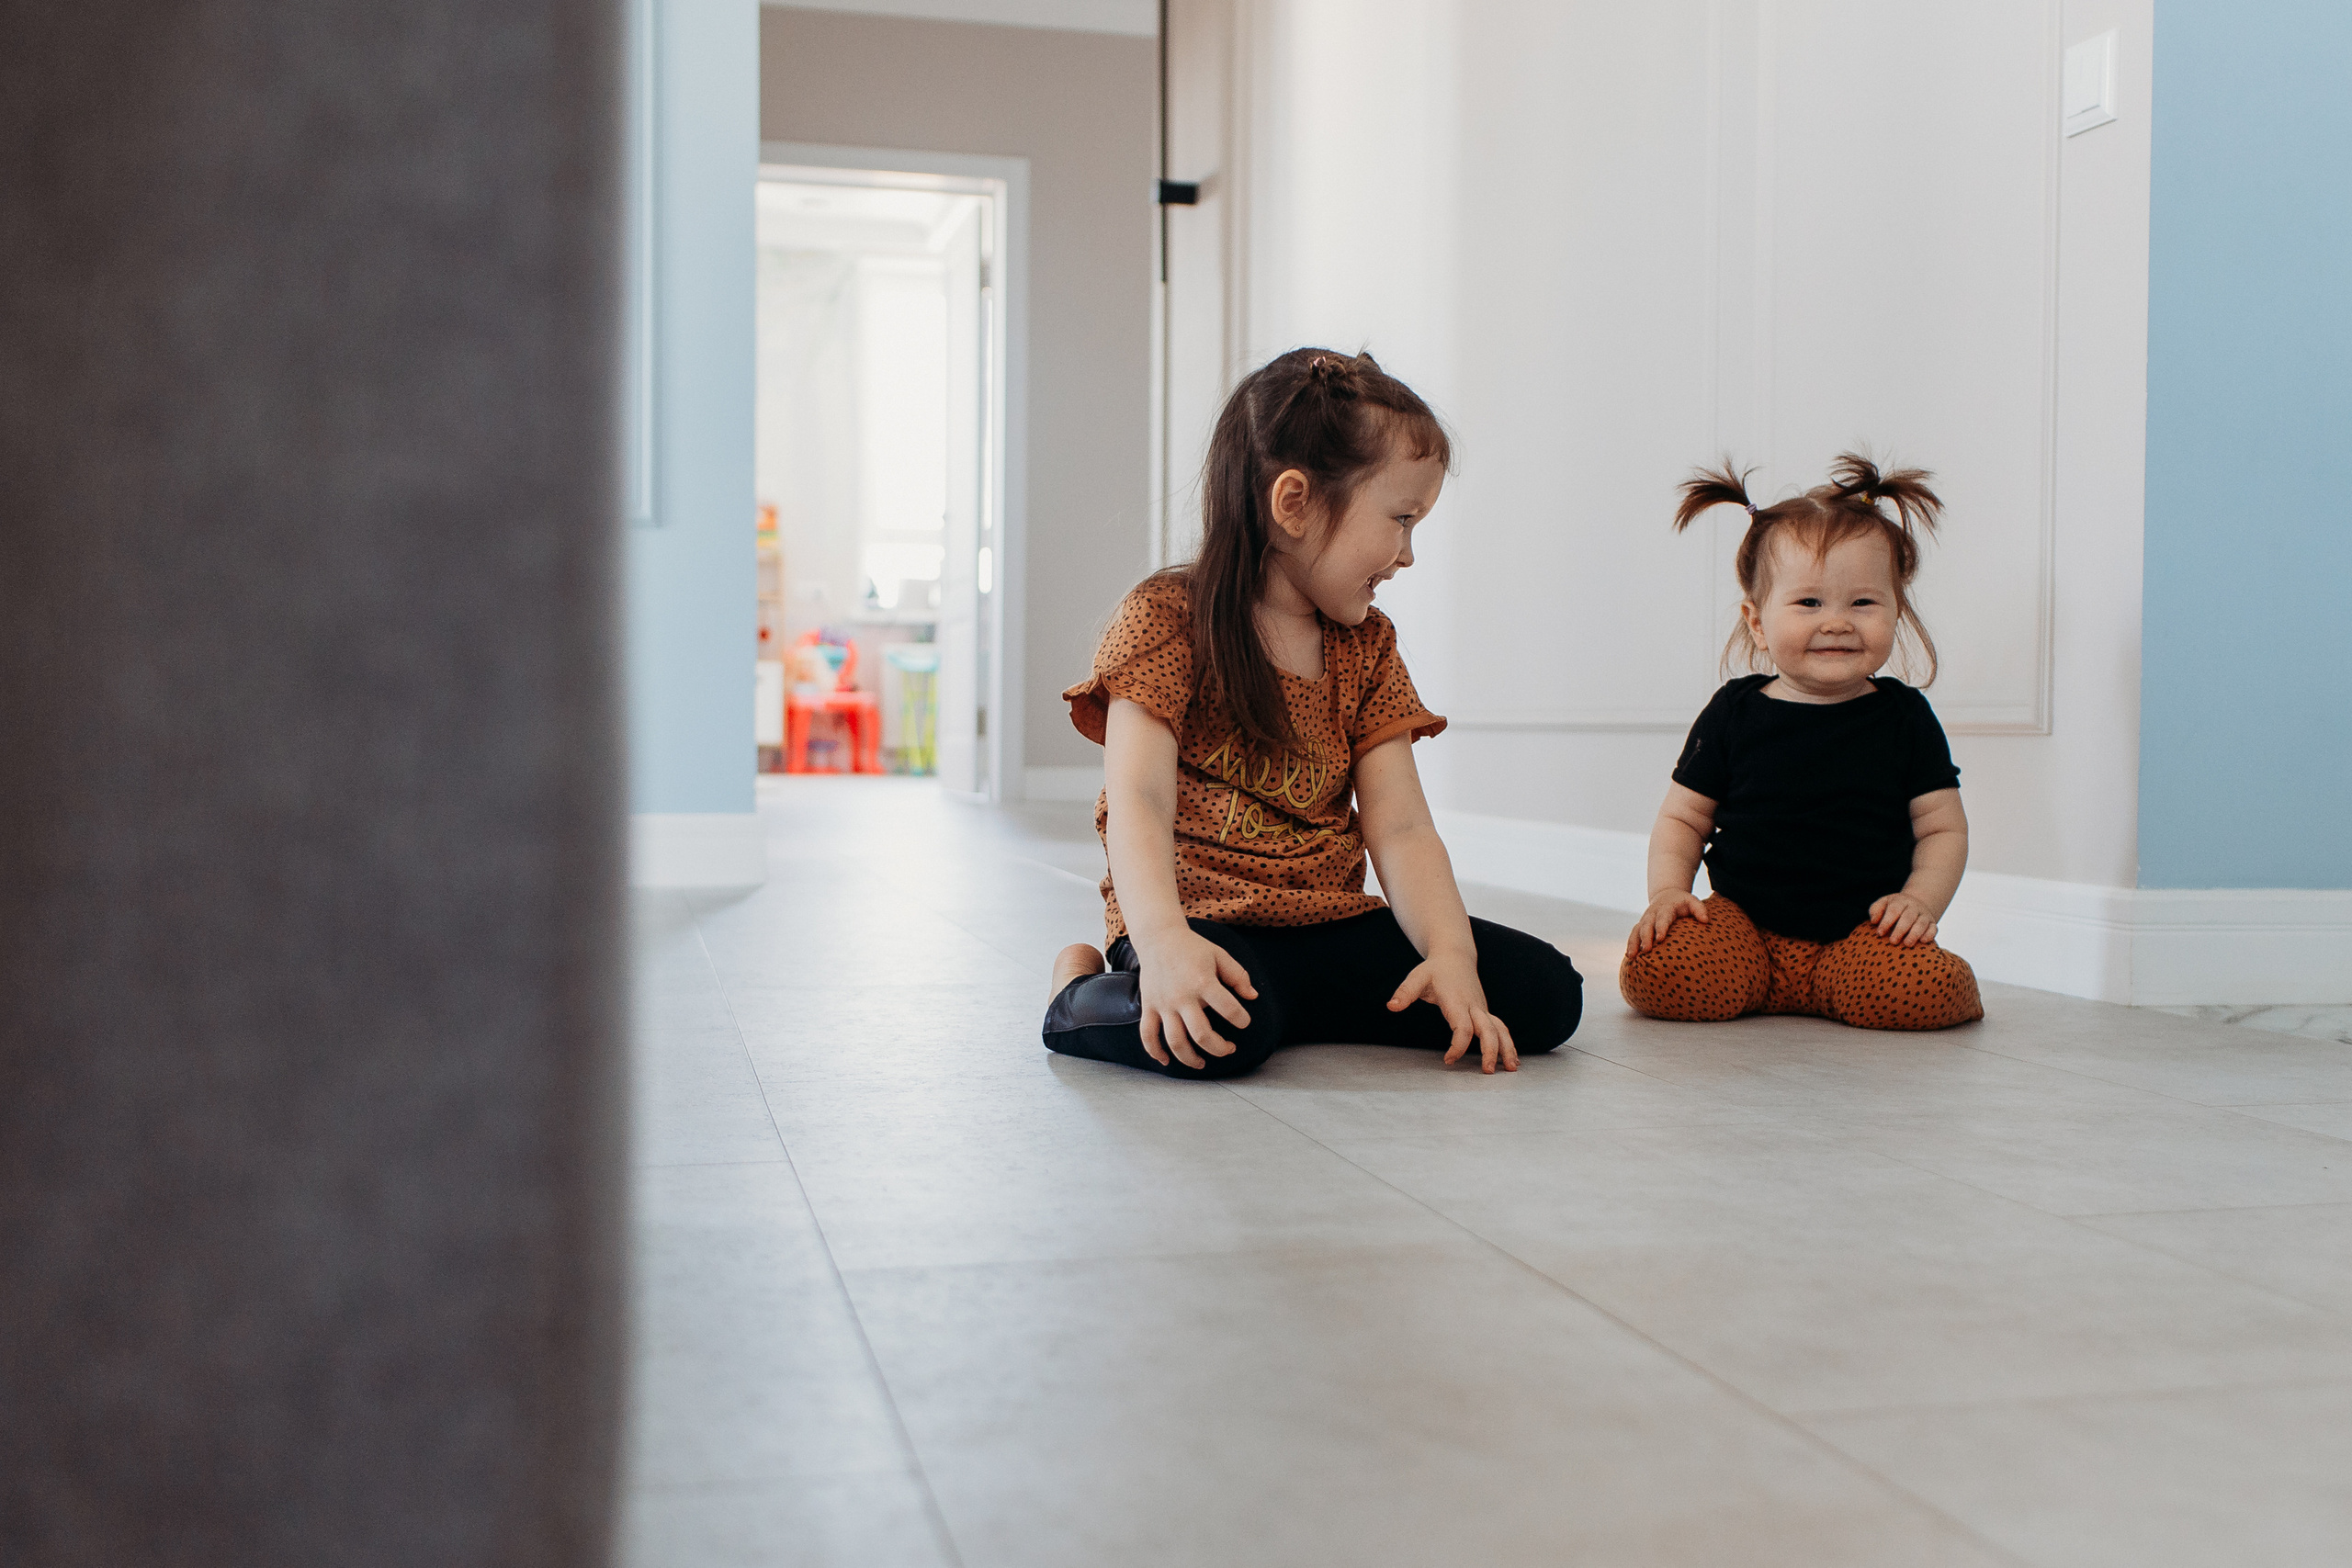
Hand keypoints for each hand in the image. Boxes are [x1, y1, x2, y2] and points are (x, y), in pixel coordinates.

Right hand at [1132, 926, 1257, 1068]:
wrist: (1158, 938)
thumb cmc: (1192, 948)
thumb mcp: (1220, 955)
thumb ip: (1238, 976)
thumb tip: (1253, 997)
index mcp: (1202, 981)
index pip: (1228, 1009)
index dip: (1241, 1020)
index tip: (1244, 1023)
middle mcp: (1182, 996)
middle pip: (1201, 1034)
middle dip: (1219, 1048)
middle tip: (1229, 1049)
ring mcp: (1163, 1003)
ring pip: (1175, 1041)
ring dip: (1189, 1058)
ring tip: (1201, 1064)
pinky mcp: (1148, 1006)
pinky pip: (1148, 1034)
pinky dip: (1154, 1051)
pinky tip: (1165, 1061)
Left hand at [1388, 948, 1517, 1073]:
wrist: (1455, 956)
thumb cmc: (1435, 969)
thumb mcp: (1417, 977)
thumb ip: (1405, 992)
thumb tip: (1391, 1006)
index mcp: (1457, 1001)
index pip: (1463, 1027)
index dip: (1458, 1046)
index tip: (1448, 1060)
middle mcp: (1474, 1006)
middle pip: (1488, 1030)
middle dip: (1490, 1051)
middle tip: (1486, 1072)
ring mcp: (1482, 1009)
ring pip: (1500, 1029)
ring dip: (1507, 1048)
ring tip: (1511, 1069)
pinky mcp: (1485, 1012)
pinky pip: (1500, 1028)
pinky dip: (1507, 1043)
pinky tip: (1510, 1059)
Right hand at [1626, 891, 1706, 955]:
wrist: (1666, 895)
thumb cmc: (1682, 902)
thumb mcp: (1693, 901)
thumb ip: (1700, 910)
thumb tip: (1706, 921)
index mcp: (1665, 908)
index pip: (1663, 918)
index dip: (1660, 927)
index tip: (1660, 939)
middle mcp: (1652, 913)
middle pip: (1646, 925)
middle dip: (1645, 938)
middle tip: (1646, 950)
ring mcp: (1645, 920)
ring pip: (1636, 930)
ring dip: (1633, 943)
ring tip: (1631, 956)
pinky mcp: (1640, 926)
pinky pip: (1633, 935)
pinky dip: (1630, 945)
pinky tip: (1629, 957)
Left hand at [1868, 892, 1940, 946]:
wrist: (1915, 904)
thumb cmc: (1894, 908)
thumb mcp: (1883, 904)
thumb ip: (1876, 910)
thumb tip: (1874, 921)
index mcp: (1900, 901)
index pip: (1894, 910)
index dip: (1887, 921)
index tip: (1880, 933)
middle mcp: (1914, 907)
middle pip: (1908, 917)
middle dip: (1900, 930)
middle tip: (1893, 942)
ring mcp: (1924, 915)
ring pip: (1922, 923)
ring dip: (1915, 934)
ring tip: (1907, 944)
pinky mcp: (1932, 923)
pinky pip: (1933, 928)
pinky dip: (1929, 935)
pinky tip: (1923, 941)